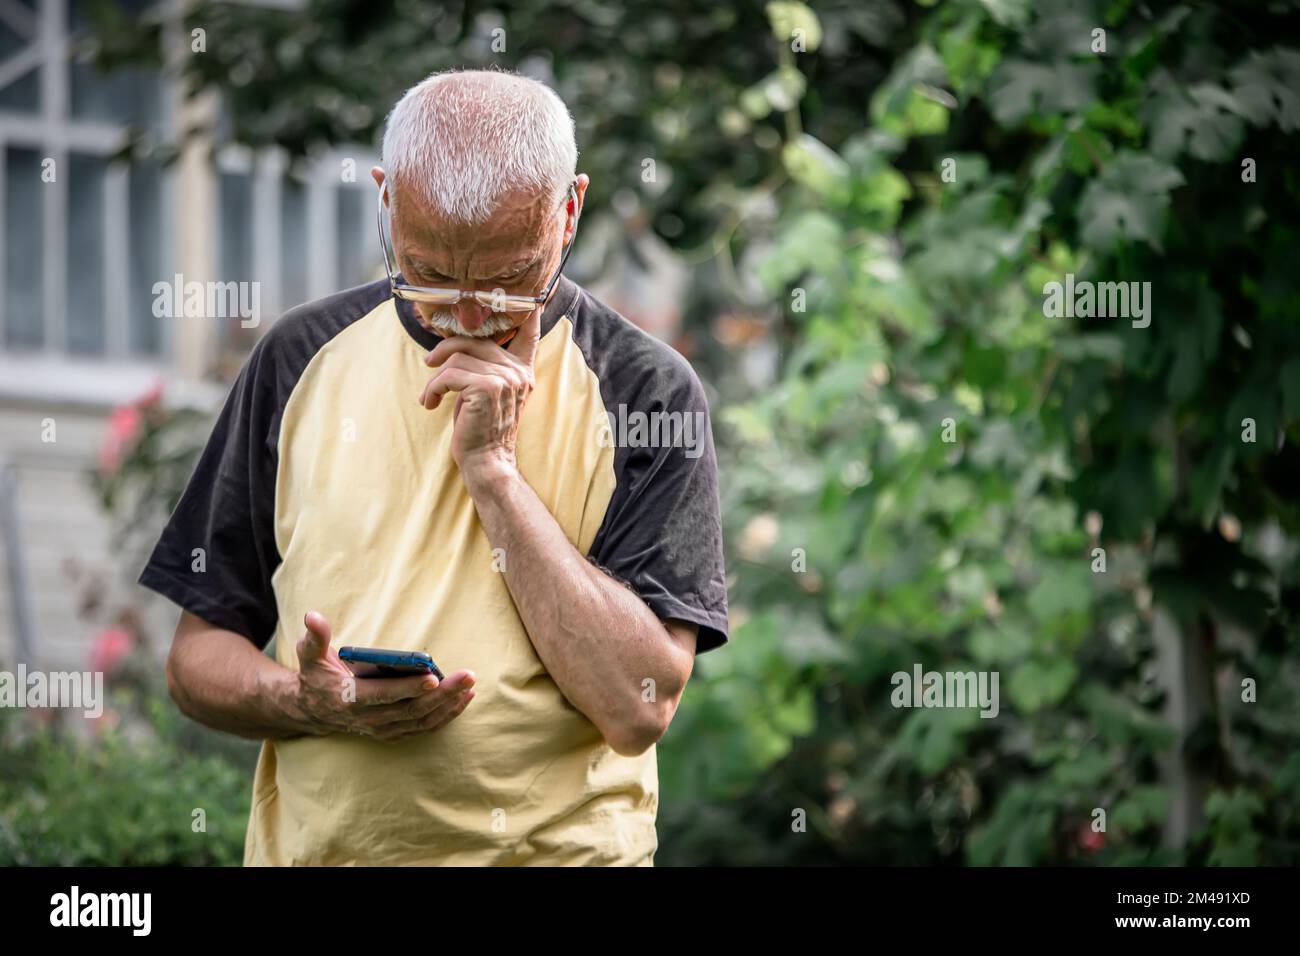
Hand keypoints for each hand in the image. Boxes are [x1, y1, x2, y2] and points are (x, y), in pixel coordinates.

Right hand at [293, 611, 474, 741]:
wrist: (312, 710)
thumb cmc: (317, 676)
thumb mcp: (310, 655)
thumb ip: (314, 636)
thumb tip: (313, 616)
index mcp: (350, 699)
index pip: (384, 695)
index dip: (409, 688)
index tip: (433, 676)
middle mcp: (368, 719)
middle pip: (411, 709)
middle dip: (442, 694)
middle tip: (467, 676)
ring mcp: (382, 729)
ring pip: (421, 721)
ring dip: (448, 706)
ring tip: (469, 687)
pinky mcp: (392, 733)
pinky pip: (423, 728)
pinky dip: (445, 716)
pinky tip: (462, 700)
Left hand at [418, 307, 540, 477]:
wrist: (486, 461)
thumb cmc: (481, 429)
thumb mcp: (486, 393)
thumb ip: (485, 368)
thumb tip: (456, 346)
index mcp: (522, 371)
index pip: (529, 335)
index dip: (528, 314)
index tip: (531, 298)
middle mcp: (518, 372)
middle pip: (475, 340)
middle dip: (446, 348)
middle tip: (429, 363)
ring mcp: (505, 379)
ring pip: (458, 358)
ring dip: (436, 379)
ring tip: (430, 398)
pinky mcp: (487, 388)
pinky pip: (450, 375)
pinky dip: (433, 389)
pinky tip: (430, 404)